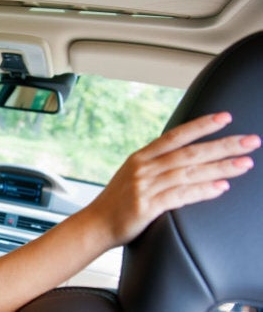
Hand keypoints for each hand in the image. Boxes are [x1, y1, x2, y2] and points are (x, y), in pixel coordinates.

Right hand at [88, 112, 259, 246]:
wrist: (95, 225)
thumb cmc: (116, 202)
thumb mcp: (132, 175)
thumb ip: (155, 165)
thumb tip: (185, 158)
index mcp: (140, 157)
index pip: (175, 136)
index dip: (201, 125)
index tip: (226, 117)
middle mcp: (143, 168)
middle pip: (189, 152)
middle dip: (223, 145)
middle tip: (250, 140)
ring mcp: (144, 187)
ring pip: (189, 173)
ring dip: (220, 168)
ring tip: (245, 163)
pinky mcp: (146, 207)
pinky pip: (181, 196)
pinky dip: (203, 191)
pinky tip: (221, 187)